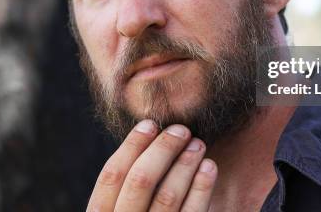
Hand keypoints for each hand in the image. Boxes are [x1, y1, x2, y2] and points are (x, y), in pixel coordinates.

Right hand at [87, 120, 217, 210]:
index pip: (111, 177)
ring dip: (184, 164)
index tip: (149, 124)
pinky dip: (201, 188)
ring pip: (168, 197)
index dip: (130, 147)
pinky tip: (209, 167)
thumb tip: (146, 145)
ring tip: (198, 143)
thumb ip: (122, 196)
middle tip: (180, 129)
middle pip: (140, 182)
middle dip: (162, 149)